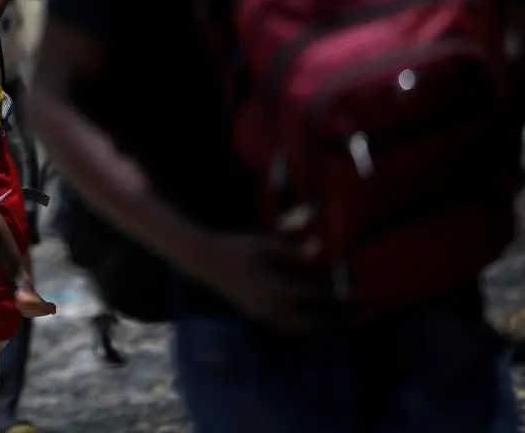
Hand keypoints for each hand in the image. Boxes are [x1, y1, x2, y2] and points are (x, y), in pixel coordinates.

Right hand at [193, 207, 351, 335]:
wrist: (206, 261)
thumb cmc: (237, 247)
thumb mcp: (265, 243)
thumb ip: (293, 248)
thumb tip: (320, 247)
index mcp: (278, 291)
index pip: (320, 299)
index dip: (345, 297)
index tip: (366, 294)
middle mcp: (275, 310)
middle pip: (317, 321)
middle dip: (343, 318)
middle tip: (366, 312)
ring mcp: (266, 317)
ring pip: (305, 328)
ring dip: (328, 324)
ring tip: (348, 318)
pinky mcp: (260, 317)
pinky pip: (292, 328)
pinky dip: (310, 325)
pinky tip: (317, 319)